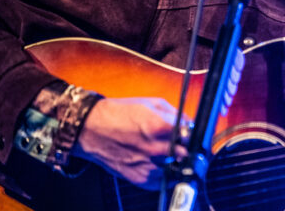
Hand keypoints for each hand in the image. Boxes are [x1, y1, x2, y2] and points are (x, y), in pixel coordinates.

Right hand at [73, 97, 188, 189]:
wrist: (91, 129)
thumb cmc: (119, 113)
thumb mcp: (151, 103)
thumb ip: (175, 113)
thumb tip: (190, 123)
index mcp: (158, 127)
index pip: (190, 136)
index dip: (193, 135)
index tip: (193, 135)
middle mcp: (153, 148)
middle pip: (186, 155)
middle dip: (189, 150)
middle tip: (187, 146)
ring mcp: (146, 165)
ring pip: (176, 169)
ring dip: (177, 163)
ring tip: (172, 155)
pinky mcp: (138, 178)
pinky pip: (162, 181)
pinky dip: (165, 174)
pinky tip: (161, 164)